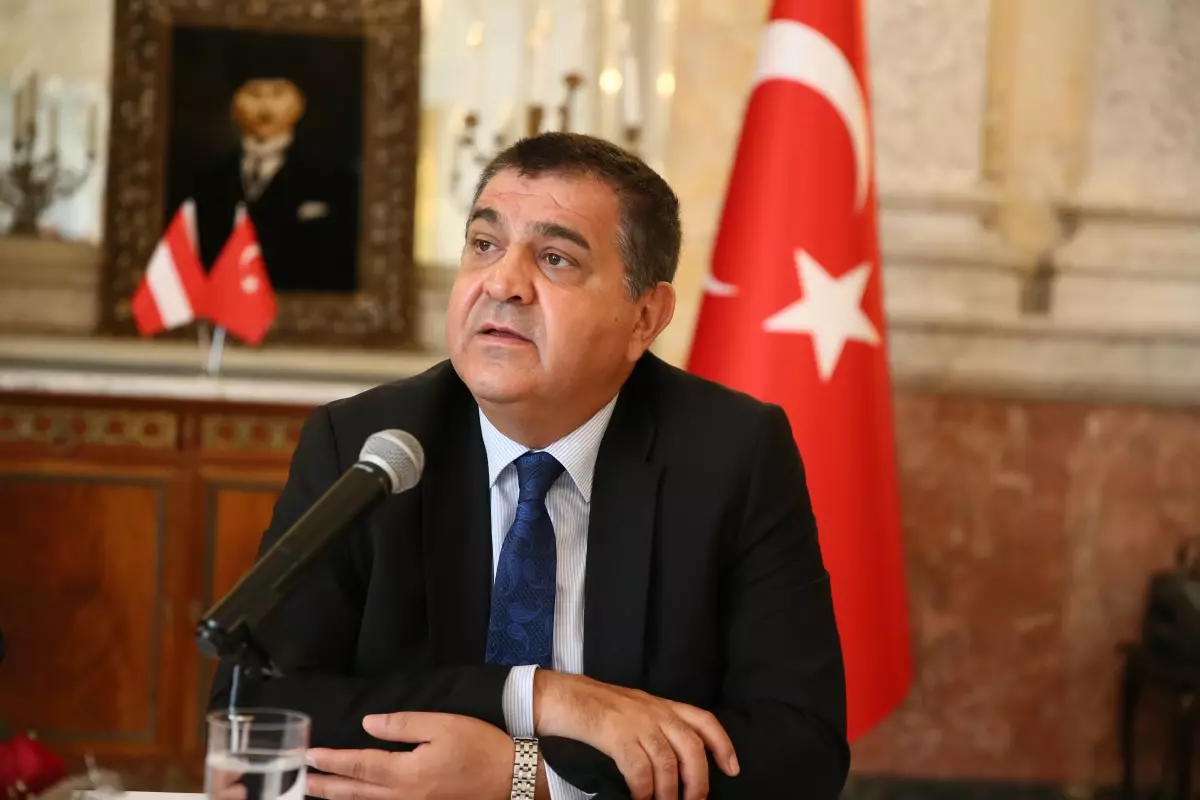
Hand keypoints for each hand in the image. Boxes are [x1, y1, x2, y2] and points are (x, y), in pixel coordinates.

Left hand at [305, 712, 515, 799]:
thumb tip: (368, 724)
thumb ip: (402, 724)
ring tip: (316, 791)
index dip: (331, 761)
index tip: (309, 755)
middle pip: (355, 792)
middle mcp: (403, 796)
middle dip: (325, 785)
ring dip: (339, 798)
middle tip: (301, 779)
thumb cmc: (478, 748)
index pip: (358, 766)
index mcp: (405, 772)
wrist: (510, 778)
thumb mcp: (441, 725)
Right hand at [533, 671, 738, 799]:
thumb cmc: (588, 706)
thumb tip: (670, 764)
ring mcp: (634, 720)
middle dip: (698, 780)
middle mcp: (653, 710)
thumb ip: (651, 728)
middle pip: (691, 747)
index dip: (722, 745)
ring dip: (669, 792)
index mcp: (659, 704)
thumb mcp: (629, 711)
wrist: (555, 694)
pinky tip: (638, 798)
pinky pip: (639, 767)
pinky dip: (642, 788)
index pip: (702, 720)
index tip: (732, 769)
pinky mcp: (614, 733)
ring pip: (668, 761)